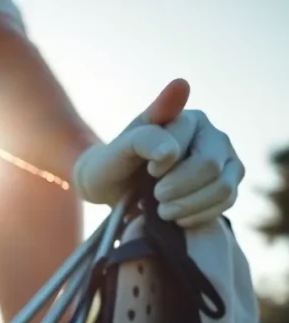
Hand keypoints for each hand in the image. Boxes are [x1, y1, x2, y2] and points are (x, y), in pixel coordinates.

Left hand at [73, 79, 244, 227]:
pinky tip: (177, 216)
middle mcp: (214, 137)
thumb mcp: (119, 148)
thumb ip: (147, 128)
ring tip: (162, 209)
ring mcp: (226, 163)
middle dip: (176, 190)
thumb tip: (182, 88)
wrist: (112, 188)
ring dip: (186, 206)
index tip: (147, 171)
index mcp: (191, 120)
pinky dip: (197, 216)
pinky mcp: (227, 188)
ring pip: (222, 189)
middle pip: (210, 168)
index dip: (163, 169)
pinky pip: (225, 206)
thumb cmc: (113, 164)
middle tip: (153, 196)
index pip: (189, 148)